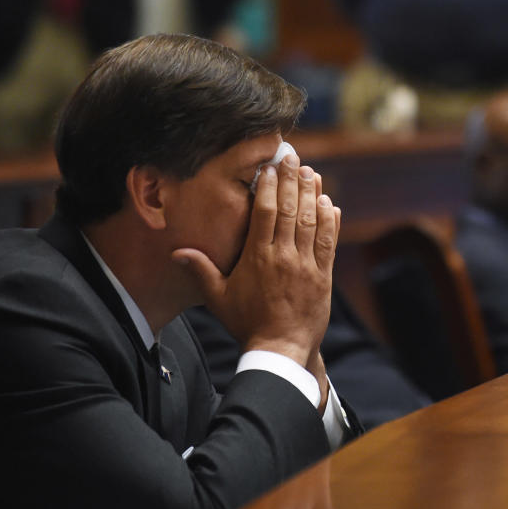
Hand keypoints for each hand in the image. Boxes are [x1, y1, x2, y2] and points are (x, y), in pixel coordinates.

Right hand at [173, 154, 340, 369]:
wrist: (280, 349)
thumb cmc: (247, 323)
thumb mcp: (219, 297)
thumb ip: (202, 270)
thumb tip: (177, 252)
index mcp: (258, 257)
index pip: (265, 213)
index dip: (269, 187)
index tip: (271, 168)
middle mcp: (284, 256)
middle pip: (289, 211)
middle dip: (292, 182)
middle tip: (294, 160)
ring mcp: (306, 265)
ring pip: (310, 223)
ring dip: (312, 196)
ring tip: (312, 174)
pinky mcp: (323, 277)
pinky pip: (329, 244)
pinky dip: (330, 223)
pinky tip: (330, 205)